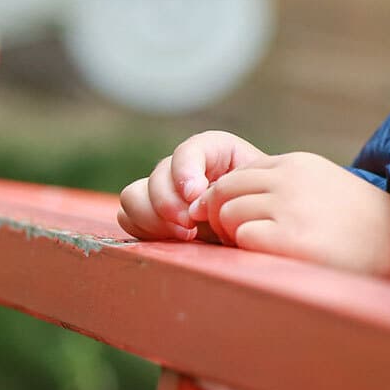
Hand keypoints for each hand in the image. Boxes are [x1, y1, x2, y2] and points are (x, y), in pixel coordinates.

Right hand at [117, 130, 266, 242]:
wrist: (259, 227)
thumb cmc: (262, 206)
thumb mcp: (256, 192)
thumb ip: (230, 189)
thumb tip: (194, 205)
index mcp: (213, 151)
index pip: (188, 149)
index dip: (186, 171)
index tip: (196, 195)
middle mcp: (183, 167)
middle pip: (157, 175)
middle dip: (169, 203)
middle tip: (190, 226)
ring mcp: (164, 190)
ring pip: (134, 195)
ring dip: (153, 217)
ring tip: (184, 235)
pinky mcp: (150, 214)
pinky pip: (127, 216)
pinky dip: (144, 228)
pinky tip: (171, 239)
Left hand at [197, 151, 389, 281]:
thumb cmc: (359, 224)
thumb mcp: (322, 187)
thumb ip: (282, 187)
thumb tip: (225, 204)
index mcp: (298, 164)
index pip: (237, 175)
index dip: (229, 200)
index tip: (237, 222)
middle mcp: (290, 179)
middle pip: (223, 191)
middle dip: (220, 217)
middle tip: (238, 241)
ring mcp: (290, 207)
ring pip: (228, 214)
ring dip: (235, 236)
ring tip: (260, 251)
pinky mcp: (290, 239)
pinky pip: (243, 239)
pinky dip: (250, 252)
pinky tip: (274, 259)